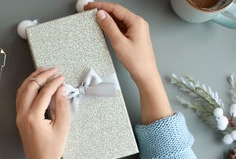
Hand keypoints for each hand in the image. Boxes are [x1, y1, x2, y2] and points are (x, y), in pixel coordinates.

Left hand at [16, 67, 68, 158]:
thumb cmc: (52, 149)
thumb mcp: (62, 128)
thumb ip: (62, 106)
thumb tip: (61, 89)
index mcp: (33, 117)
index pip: (44, 92)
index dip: (54, 82)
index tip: (62, 76)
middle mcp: (23, 114)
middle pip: (30, 87)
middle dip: (42, 76)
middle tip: (53, 69)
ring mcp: (19, 116)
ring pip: (22, 90)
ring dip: (32, 79)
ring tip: (42, 70)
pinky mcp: (19, 118)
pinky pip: (20, 98)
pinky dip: (27, 87)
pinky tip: (34, 84)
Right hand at [85, 2, 172, 123]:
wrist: (145, 74)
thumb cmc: (137, 61)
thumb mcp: (119, 42)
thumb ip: (109, 26)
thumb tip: (101, 14)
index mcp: (136, 22)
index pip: (115, 8)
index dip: (101, 6)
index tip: (90, 6)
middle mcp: (138, 23)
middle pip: (117, 12)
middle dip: (103, 10)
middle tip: (89, 10)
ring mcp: (136, 30)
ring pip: (119, 20)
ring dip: (107, 18)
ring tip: (94, 17)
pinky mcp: (134, 36)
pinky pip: (121, 27)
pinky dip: (112, 26)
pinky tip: (104, 26)